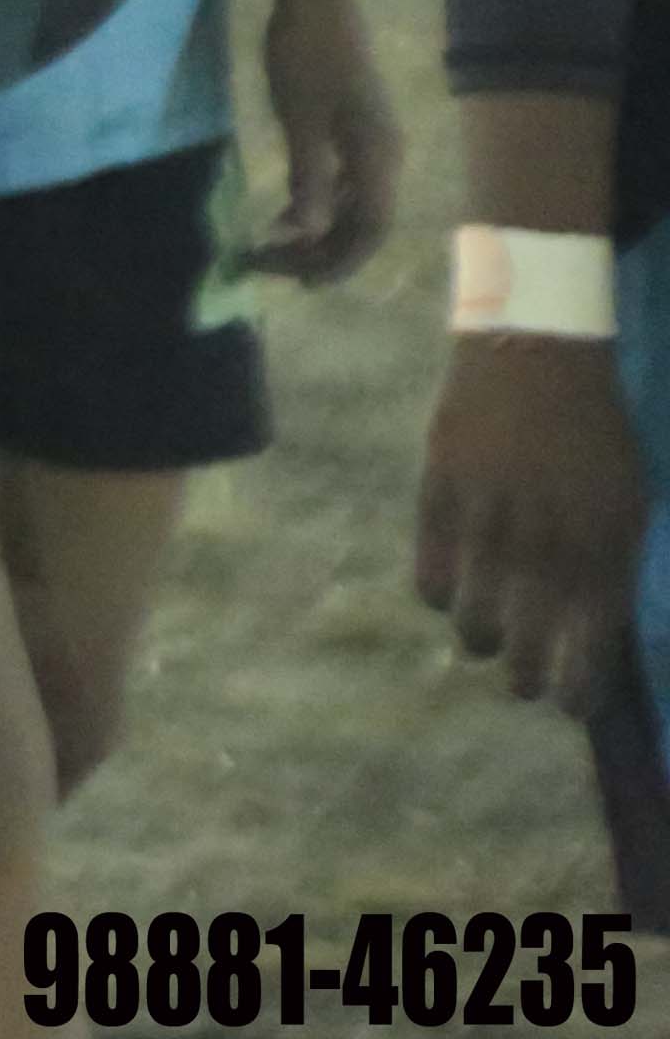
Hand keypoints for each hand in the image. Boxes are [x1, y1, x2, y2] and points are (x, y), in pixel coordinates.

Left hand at [251, 0, 401, 284]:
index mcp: (380, 156)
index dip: (338, 262)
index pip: (370, 230)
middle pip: (364, 224)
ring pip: (355, 206)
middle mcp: (387, 156)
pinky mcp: (357, 129)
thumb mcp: (300, 118)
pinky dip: (318, 204)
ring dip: (318, 232)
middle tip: (269, 266)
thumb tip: (310, 235)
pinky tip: (287, 212)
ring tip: (273, 247)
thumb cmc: (305, 53)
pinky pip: (347, 184)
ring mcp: (374, 142)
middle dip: (320, 252)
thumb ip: (308, 178)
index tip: (298, 283)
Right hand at [417, 331, 647, 706]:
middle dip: (528, 676)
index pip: (591, 641)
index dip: (580, 685)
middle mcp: (546, 541)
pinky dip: (437, 592)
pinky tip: (444, 595)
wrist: (534, 349)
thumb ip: (612, 562)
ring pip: (475, 614)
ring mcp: (489, 518)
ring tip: (483, 642)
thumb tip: (595, 625)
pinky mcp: (440, 492)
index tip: (570, 709)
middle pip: (531, 639)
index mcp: (603, 544)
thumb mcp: (627, 500)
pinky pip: (430, 568)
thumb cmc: (593, 429)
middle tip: (524, 686)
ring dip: (480, 638)